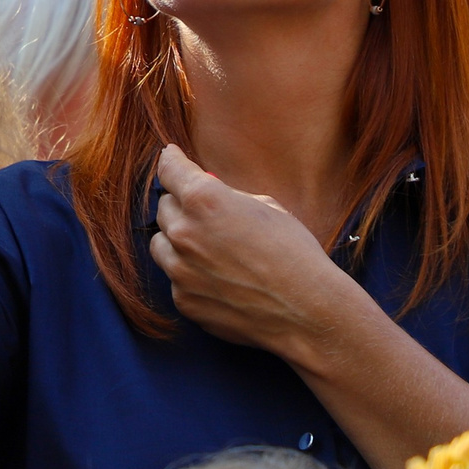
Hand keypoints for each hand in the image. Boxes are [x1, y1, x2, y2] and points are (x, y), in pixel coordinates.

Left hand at [148, 143, 368, 364]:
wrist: (307, 311)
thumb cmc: (295, 254)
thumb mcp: (267, 207)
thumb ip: (228, 197)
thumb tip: (210, 191)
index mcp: (204, 200)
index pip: (170, 170)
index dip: (171, 160)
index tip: (170, 158)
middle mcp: (184, 232)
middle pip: (164, 207)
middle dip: (181, 204)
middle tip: (204, 212)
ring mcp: (180, 270)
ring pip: (161, 243)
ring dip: (178, 240)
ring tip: (209, 247)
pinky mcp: (184, 300)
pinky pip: (175, 278)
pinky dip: (190, 274)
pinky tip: (220, 278)